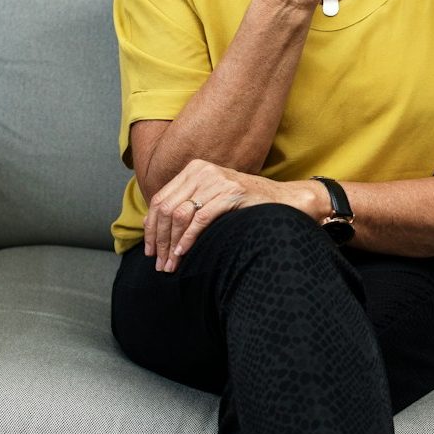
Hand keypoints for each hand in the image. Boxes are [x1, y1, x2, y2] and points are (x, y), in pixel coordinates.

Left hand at [144, 159, 324, 271]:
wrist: (282, 200)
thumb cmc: (245, 205)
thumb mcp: (212, 197)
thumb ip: (189, 204)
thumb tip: (158, 230)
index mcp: (194, 169)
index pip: (160, 199)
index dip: (151, 227)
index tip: (151, 249)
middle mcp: (202, 171)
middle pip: (166, 208)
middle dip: (160, 239)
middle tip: (159, 263)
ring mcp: (217, 180)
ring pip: (180, 214)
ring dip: (172, 243)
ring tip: (171, 264)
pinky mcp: (231, 193)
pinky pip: (200, 218)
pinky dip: (188, 239)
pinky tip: (184, 253)